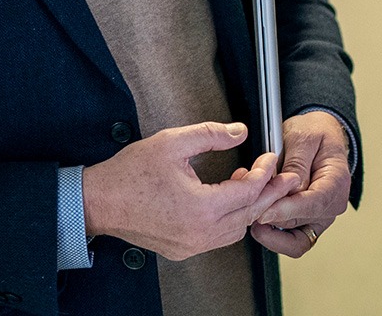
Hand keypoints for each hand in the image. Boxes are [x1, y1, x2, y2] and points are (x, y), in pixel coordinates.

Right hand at [81, 121, 297, 261]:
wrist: (98, 202)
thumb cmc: (128, 176)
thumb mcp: (172, 142)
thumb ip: (211, 134)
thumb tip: (239, 132)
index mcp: (201, 208)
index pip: (249, 191)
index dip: (265, 172)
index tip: (269, 157)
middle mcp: (199, 232)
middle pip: (250, 215)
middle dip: (270, 193)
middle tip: (283, 177)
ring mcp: (191, 244)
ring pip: (237, 230)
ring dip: (249, 207)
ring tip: (248, 182)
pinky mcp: (182, 249)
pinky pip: (219, 237)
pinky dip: (231, 220)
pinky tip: (227, 200)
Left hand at [250, 111, 351, 257]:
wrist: (319, 135)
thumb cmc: (315, 133)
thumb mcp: (303, 137)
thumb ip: (297, 162)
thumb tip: (289, 186)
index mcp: (336, 182)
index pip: (314, 204)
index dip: (286, 210)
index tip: (263, 212)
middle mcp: (331, 205)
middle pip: (298, 223)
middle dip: (270, 215)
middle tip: (246, 202)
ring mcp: (319, 217)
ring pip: (293, 240)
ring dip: (269, 231)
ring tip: (250, 213)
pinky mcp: (306, 223)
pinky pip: (290, 241)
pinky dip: (272, 235)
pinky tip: (257, 219)